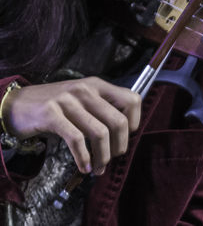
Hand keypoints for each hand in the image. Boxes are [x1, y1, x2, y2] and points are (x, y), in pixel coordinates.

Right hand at [2, 77, 140, 174]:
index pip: (132, 100)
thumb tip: (125, 136)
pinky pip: (76, 139)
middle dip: (119, 146)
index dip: (134, 122)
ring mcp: (68, 100)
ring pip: (100, 133)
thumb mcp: (83, 100)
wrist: (17, 104)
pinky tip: (84, 167)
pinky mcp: (51, 114)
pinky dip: (84, 158)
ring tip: (98, 167)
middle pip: (118, 122)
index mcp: (98, 85)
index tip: (125, 137)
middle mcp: (86, 90)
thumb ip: (104, 111)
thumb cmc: (56, 106)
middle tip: (112, 158)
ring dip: (103, 157)